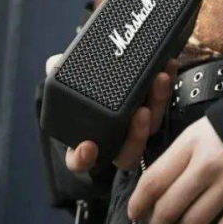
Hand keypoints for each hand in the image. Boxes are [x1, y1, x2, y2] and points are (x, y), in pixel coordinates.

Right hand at [45, 54, 177, 170]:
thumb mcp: (65, 80)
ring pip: (151, 127)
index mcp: (85, 141)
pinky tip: (169, 66)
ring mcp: (136, 127)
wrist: (103, 76)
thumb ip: (56, 73)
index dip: (82, 158)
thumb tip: (53, 62)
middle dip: (136, 135)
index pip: (80, 161)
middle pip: (127, 151)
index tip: (87, 147)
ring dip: (157, 104)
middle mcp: (114, 141)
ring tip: (159, 80)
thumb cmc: (80, 88)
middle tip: (141, 113)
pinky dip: (167, 85)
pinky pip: (163, 103)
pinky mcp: (154, 108)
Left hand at [127, 117, 222, 223]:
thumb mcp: (200, 130)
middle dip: (158, 223)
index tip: (134, 212)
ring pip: (194, 222)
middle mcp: (207, 165)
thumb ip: (179, 155)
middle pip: (170, 206)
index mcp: (190, 144)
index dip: (139, 202)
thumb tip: (158, 186)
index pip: (154, 180)